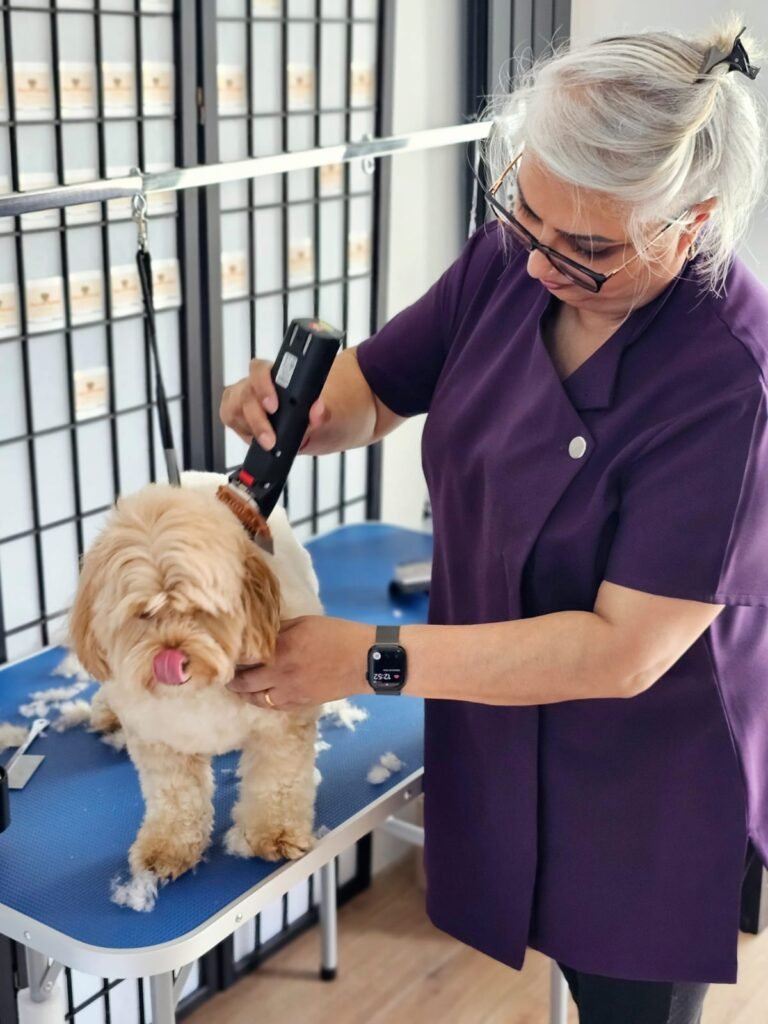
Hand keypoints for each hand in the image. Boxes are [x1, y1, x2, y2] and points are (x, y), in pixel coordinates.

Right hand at [219, 359, 329, 450]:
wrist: (303, 429)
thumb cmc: (307, 414)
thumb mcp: (320, 415)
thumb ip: (322, 412)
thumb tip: (318, 410)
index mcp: (273, 374)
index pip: (259, 369)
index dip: (263, 385)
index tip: (273, 406)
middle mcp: (253, 383)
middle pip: (245, 394)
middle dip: (257, 419)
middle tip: (271, 439)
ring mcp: (240, 398)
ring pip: (233, 408)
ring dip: (251, 428)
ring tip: (268, 442)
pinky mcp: (233, 413)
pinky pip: (230, 420)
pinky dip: (243, 432)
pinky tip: (256, 438)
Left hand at [227, 616, 371, 710]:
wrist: (365, 661)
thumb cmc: (338, 635)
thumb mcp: (305, 622)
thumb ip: (280, 630)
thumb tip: (261, 634)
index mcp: (279, 651)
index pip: (243, 659)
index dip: (232, 659)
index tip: (225, 654)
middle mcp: (279, 675)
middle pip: (244, 684)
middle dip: (233, 680)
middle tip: (227, 674)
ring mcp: (290, 693)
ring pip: (257, 700)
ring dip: (246, 693)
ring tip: (242, 686)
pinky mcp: (301, 704)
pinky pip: (275, 707)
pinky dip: (265, 701)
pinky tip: (264, 694)